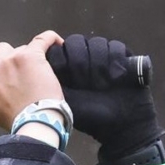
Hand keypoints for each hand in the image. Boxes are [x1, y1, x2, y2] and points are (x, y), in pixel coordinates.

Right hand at [0, 32, 65, 131]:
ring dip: (26, 59)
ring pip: (19, 48)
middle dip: (7, 61)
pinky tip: (55, 44)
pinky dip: (50, 40)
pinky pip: (43, 39)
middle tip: (18, 79)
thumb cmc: (13, 119)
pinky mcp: (31, 55)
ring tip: (36, 77)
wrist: (36, 123)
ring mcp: (10, 58)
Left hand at [44, 34, 162, 158]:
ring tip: (103, 84)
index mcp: (66, 68)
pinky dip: (116, 60)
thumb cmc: (89, 114)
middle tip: (84, 83)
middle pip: (76, 42)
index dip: (63, 60)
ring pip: (96, 43)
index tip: (66, 78)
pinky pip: (116, 47)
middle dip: (80, 63)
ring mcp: (103, 57)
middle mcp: (83, 60)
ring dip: (99, 64)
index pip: (59, 48)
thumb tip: (42, 57)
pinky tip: (116, 77)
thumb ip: (49, 77)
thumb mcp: (62, 97)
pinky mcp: (122, 57)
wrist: (120, 122)